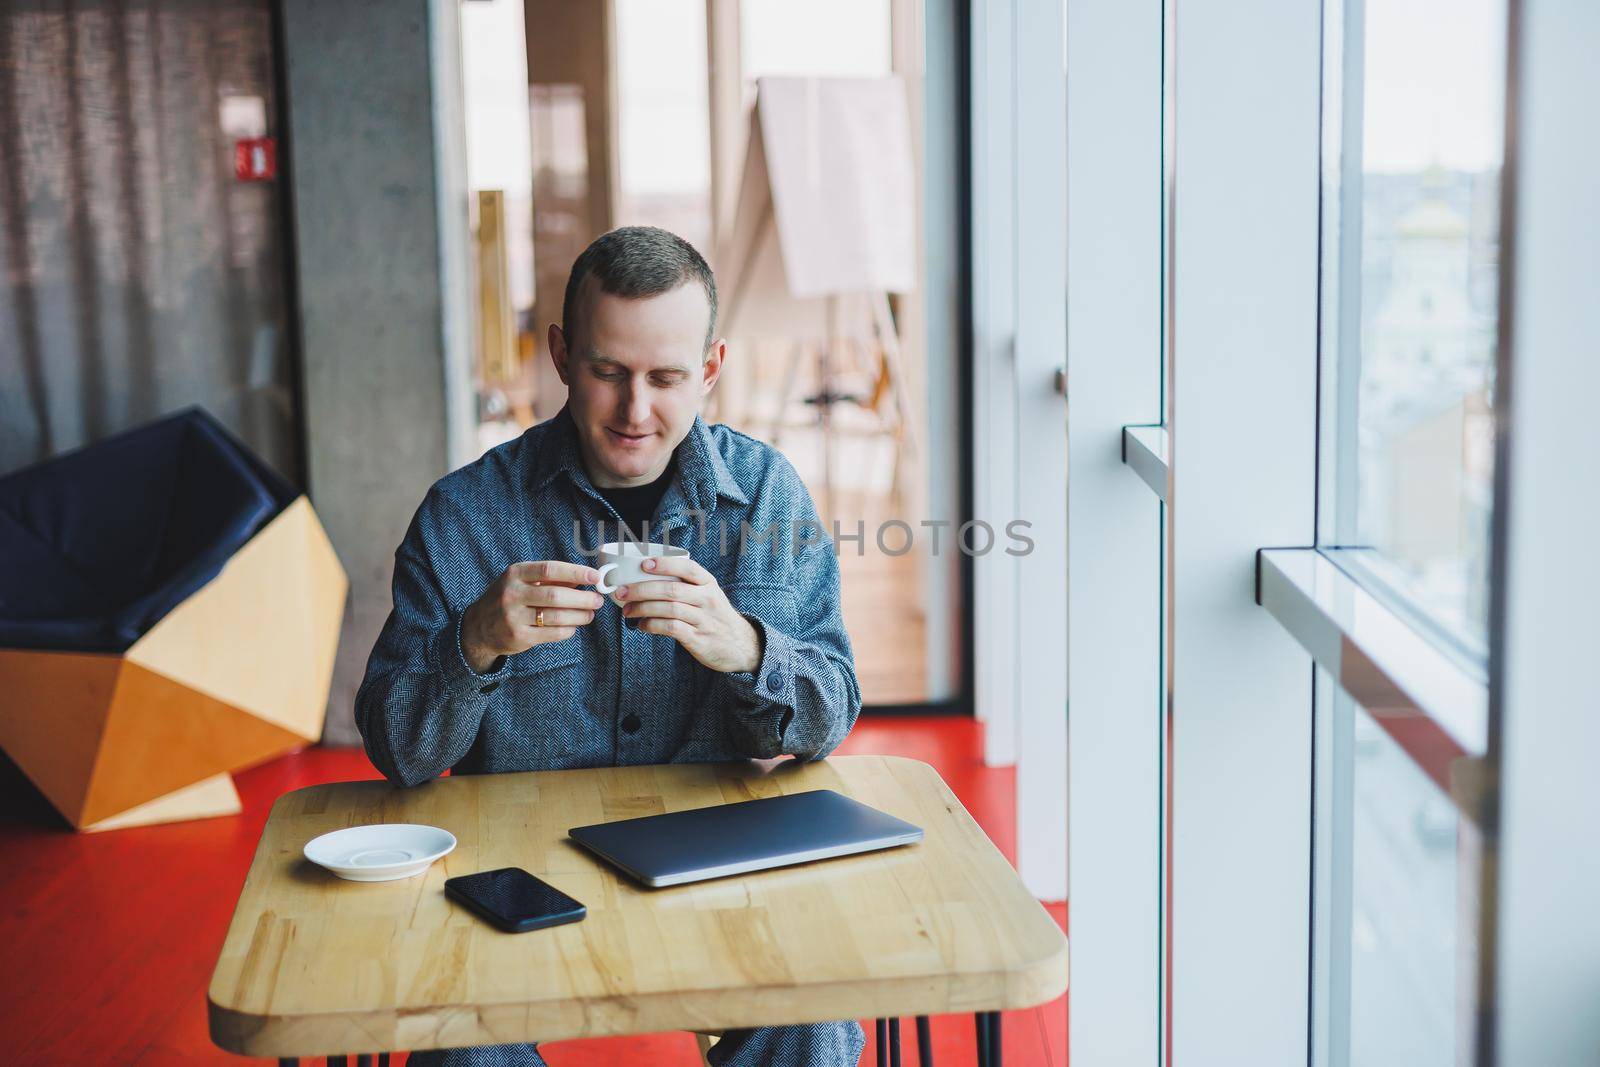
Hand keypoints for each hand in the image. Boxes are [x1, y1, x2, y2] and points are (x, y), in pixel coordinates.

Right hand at [461, 561, 602, 673]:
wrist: (479, 627)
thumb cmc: (507, 599)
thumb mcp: (522, 582)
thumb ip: (550, 579)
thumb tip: (583, 579)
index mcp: (515, 574)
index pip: (549, 569)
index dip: (575, 573)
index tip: (594, 576)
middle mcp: (512, 594)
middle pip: (555, 595)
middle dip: (582, 598)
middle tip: (597, 600)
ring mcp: (514, 617)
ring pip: (556, 616)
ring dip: (579, 616)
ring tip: (590, 614)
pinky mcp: (519, 636)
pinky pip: (552, 633)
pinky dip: (568, 630)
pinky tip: (573, 626)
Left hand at [617, 555, 762, 674]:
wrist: (740, 646)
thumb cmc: (714, 616)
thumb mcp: (707, 594)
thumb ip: (684, 585)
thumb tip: (643, 578)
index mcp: (708, 583)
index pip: (687, 568)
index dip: (665, 564)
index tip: (644, 564)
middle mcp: (707, 599)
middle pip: (671, 589)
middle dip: (641, 590)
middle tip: (621, 592)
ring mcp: (704, 619)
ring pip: (668, 609)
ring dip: (642, 608)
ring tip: (627, 611)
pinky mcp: (698, 638)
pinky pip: (671, 628)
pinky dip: (652, 625)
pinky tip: (642, 625)